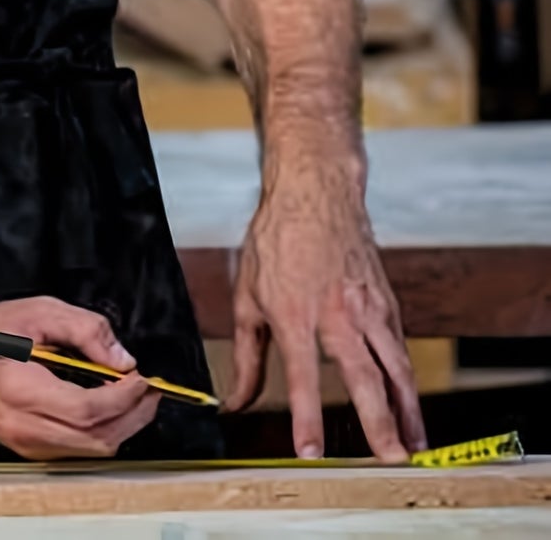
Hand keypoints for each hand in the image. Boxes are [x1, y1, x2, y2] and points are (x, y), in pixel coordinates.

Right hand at [0, 296, 159, 458]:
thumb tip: (123, 361)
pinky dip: (99, 434)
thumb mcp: (38, 311)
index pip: (88, 409)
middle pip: (96, 438)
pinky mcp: (25, 449)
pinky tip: (107, 410)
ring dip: (120, 428)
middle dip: (133, 417)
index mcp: (22, 390)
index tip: (144, 379)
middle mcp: (22, 426)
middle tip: (151, 392)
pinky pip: (75, 451)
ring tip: (134, 400)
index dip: (124, 397)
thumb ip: (85, 329)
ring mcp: (23, 444)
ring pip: (89, 451)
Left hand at [224, 168, 426, 461]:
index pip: (302, 375)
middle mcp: (336, 313)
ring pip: (395, 366)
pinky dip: (408, 380)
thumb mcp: (247, 296)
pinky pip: (400, 348)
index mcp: (294, 313)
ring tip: (413, 446)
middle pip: (363, 376)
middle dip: (378, 421)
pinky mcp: (386, 302)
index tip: (310, 451)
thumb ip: (246, 355)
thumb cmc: (276, 241)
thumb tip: (237, 400)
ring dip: (407, 409)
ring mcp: (367, 307)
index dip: (306, 415)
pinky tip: (410, 404)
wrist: (314, 193)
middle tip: (389, 458)